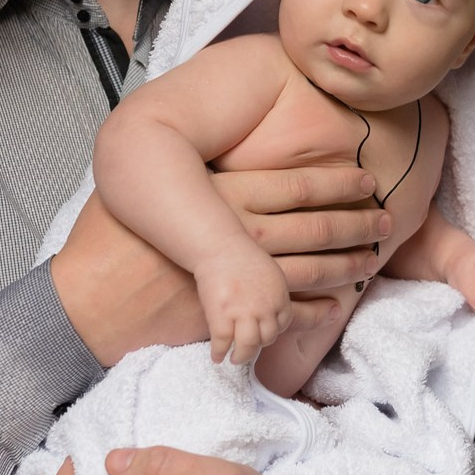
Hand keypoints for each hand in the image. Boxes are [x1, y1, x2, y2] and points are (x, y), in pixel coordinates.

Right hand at [55, 168, 392, 367]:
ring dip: (346, 263)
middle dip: (355, 221)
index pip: (296, 184)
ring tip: (370, 259)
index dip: (336, 182)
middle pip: (314, 224)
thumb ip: (193, 175)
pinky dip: (317, 309)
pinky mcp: (234, 316)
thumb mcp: (149, 189)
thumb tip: (222, 157)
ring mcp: (237, 277)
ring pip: (311, 267)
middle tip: (385, 217)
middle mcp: (236, 232)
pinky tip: (337, 304)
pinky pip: (289, 313)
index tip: (364, 179)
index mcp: (220, 193)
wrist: (89, 304)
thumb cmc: (111, 243)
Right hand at [196, 246, 291, 365]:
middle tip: (247, 350)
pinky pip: (222, 342)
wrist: (218, 245)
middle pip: (267, 338)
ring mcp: (242, 312)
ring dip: (241, 356)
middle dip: (257, 346)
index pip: (283, 324)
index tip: (261, 335)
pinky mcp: (221, 315)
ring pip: (248, 346)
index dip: (271, 332)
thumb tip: (271, 310)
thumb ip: (273, 293)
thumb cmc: (240, 255)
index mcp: (279, 296)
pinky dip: (219, 353)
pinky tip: (216, 356)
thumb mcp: (270, 272)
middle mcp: (264, 307)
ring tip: (234, 359)